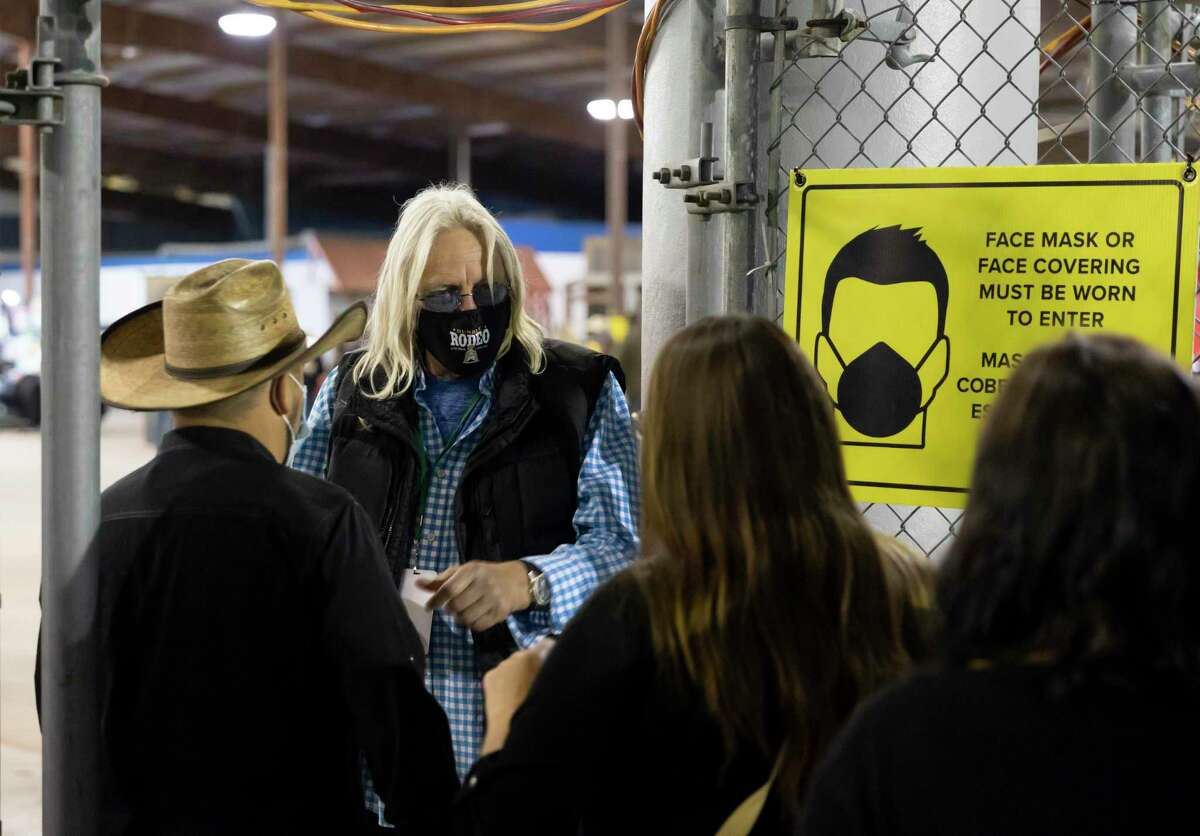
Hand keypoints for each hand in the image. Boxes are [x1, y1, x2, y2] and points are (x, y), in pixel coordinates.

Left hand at [418, 560, 531, 630]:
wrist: (517, 581)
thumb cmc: (484, 575)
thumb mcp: (464, 572)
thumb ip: (441, 580)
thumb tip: (417, 584)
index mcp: (472, 571)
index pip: (449, 589)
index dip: (436, 600)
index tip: (429, 606)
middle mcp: (483, 584)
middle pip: (456, 606)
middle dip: (450, 609)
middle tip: (453, 606)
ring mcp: (493, 599)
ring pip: (466, 618)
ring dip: (460, 618)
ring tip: (464, 611)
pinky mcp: (501, 612)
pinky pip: (478, 626)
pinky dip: (472, 624)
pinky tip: (475, 615)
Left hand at [481, 639, 555, 754]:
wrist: (511, 727)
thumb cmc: (537, 708)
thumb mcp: (553, 686)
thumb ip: (553, 672)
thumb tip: (554, 668)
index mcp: (537, 656)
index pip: (547, 643)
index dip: (550, 652)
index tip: (552, 663)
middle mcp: (518, 656)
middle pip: (528, 655)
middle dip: (531, 665)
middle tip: (534, 683)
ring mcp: (502, 665)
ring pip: (512, 666)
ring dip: (517, 674)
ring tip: (520, 693)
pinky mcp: (489, 675)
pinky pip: (499, 675)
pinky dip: (503, 682)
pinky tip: (507, 698)